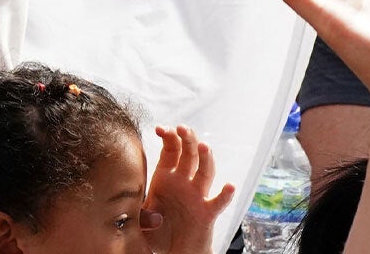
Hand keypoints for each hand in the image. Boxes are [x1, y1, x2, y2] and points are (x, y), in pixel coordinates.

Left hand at [140, 124, 234, 253]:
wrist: (174, 250)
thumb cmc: (158, 232)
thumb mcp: (141, 218)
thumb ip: (140, 213)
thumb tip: (146, 215)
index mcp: (166, 177)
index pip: (171, 150)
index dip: (168, 137)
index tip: (161, 128)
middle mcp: (183, 182)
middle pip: (189, 154)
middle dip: (187, 139)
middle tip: (183, 127)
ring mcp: (197, 196)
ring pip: (205, 172)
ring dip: (205, 159)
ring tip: (204, 146)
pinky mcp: (207, 213)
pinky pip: (218, 202)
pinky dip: (225, 195)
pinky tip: (229, 186)